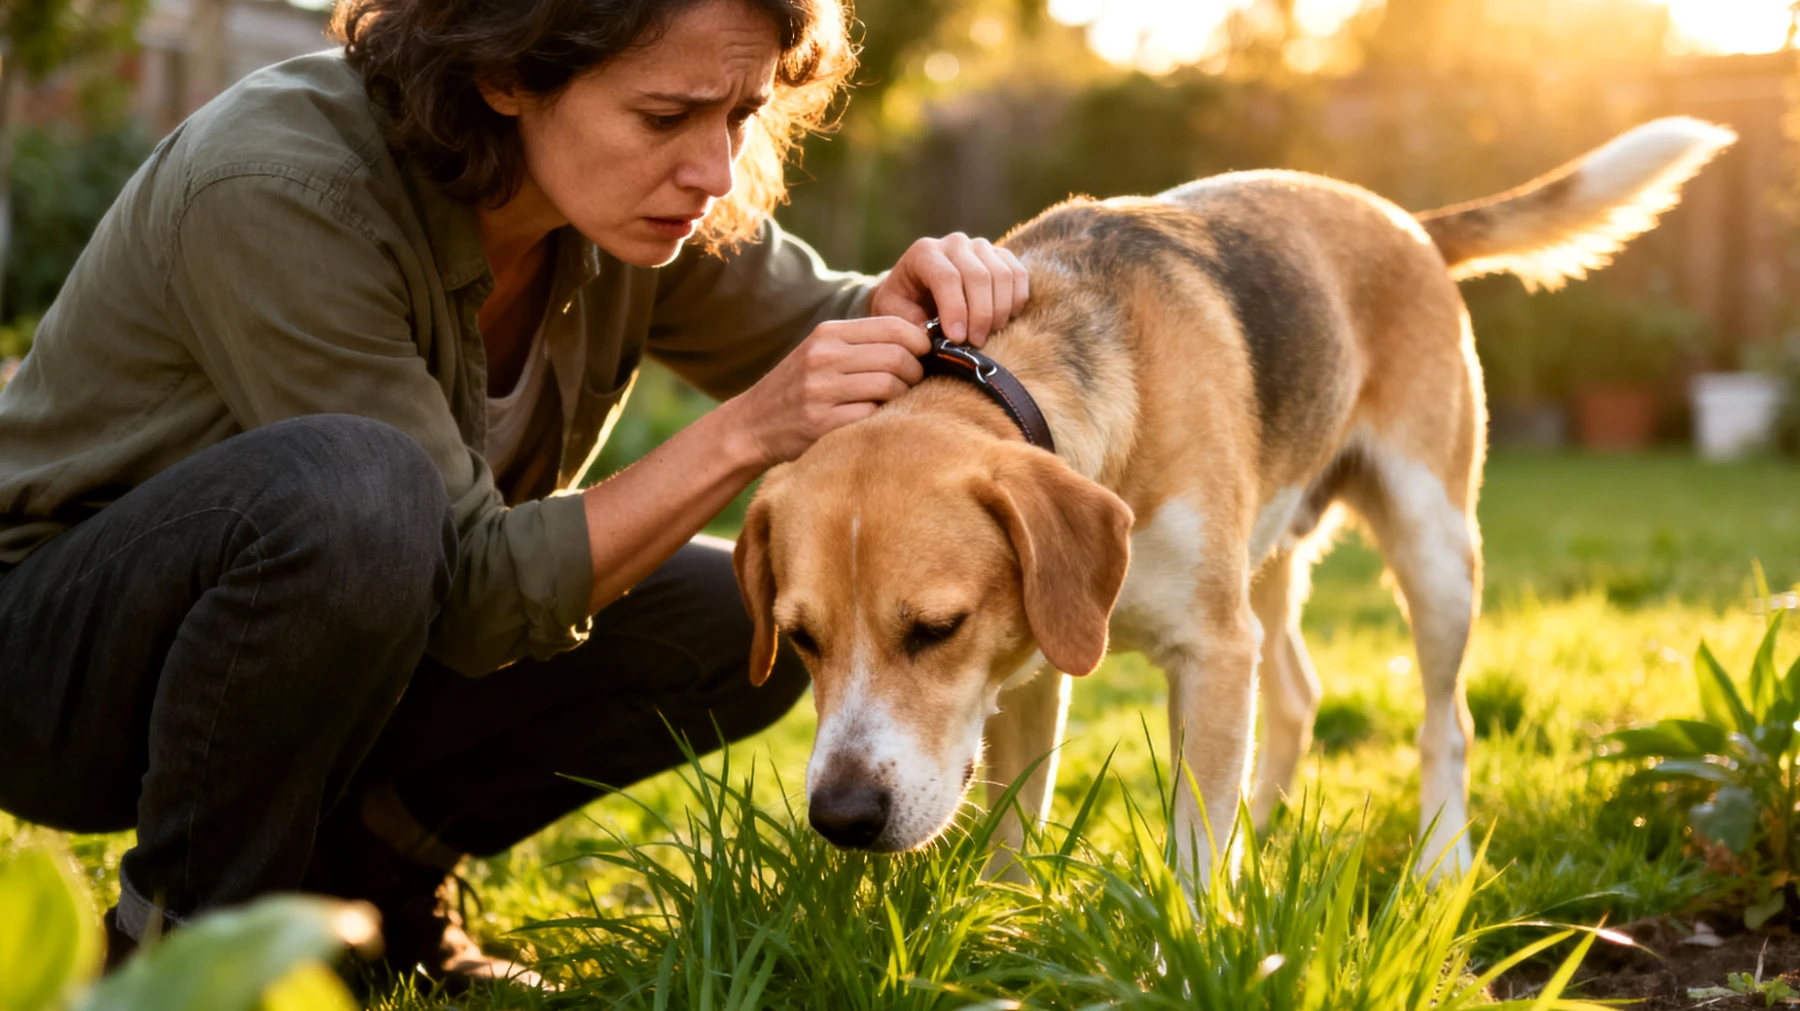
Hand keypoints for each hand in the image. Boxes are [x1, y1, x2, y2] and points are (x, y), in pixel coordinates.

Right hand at [727, 316, 928, 465]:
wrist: (751, 424)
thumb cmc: (798, 388)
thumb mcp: (822, 352)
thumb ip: (862, 343)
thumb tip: (921, 341)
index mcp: (828, 333)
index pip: (894, 326)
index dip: (919, 342)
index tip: (923, 356)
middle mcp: (823, 356)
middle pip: (898, 356)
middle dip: (916, 372)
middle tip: (912, 384)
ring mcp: (821, 390)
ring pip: (890, 385)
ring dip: (902, 396)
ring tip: (895, 402)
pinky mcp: (821, 422)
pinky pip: (872, 415)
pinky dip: (882, 418)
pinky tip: (876, 419)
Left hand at [869, 232, 1029, 347]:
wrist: (918, 291)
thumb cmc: (904, 305)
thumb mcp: (895, 314)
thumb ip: (910, 323)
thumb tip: (933, 337)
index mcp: (924, 252)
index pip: (947, 278)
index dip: (955, 310)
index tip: (957, 339)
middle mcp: (954, 243)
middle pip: (978, 276)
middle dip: (980, 315)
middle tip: (975, 343)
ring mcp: (980, 246)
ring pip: (1002, 275)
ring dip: (1000, 311)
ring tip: (987, 335)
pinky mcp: (1000, 255)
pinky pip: (1018, 274)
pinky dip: (1016, 300)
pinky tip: (1005, 321)